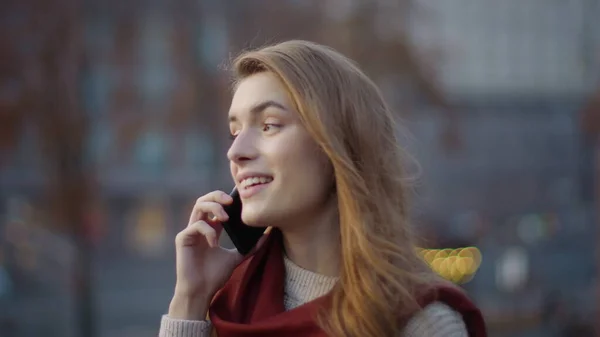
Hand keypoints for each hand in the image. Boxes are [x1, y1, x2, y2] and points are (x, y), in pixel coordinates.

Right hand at [168, 190, 263, 319]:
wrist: (201, 292)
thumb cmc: (214, 276)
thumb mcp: (236, 257)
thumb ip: (250, 246)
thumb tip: (268, 235)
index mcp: (211, 229)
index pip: (216, 205)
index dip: (226, 199)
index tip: (240, 200)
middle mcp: (199, 227)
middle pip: (205, 199)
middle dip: (218, 195)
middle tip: (231, 201)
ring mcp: (190, 231)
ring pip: (198, 206)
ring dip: (214, 207)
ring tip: (225, 218)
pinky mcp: (182, 238)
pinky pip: (196, 226)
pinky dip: (208, 231)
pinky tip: (214, 244)